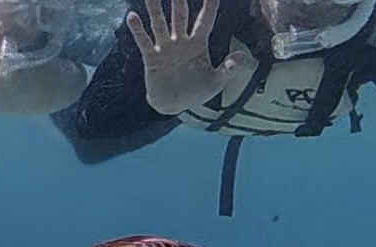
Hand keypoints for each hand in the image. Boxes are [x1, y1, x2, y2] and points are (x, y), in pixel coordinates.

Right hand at [126, 0, 248, 115]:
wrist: (174, 106)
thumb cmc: (195, 92)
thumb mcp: (216, 81)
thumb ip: (229, 69)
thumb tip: (242, 56)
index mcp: (198, 44)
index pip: (206, 19)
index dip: (210, 5)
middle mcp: (181, 42)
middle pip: (180, 15)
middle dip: (178, 0)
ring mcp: (165, 49)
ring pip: (160, 24)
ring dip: (155, 9)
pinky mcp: (152, 59)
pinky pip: (145, 42)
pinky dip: (138, 30)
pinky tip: (132, 17)